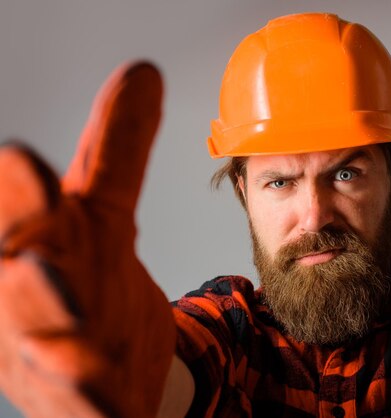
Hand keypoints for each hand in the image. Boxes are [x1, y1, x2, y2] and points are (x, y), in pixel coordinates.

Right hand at [0, 62, 175, 416]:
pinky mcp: (77, 399)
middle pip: (13, 257)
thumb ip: (119, 151)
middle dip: (11, 222)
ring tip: (36, 269)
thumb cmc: (94, 294)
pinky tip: (86, 373)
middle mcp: (29, 293)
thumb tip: (143, 74)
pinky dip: (76, 390)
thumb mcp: (105, 218)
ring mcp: (47, 348)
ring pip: (29, 324)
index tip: (21, 162)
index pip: (24, 207)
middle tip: (18, 175)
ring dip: (32, 300)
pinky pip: (72, 397)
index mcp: (35, 243)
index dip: (18, 190)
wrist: (101, 382)